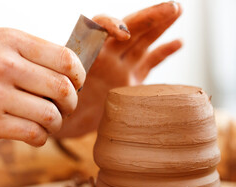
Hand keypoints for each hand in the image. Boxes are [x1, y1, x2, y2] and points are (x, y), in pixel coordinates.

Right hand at [0, 28, 84, 145]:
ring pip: (51, 115)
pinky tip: (36, 133)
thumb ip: (31, 53)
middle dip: (72, 103)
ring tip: (51, 122)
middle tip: (66, 106)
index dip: (79, 75)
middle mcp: (5, 65)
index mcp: (12, 41)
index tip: (77, 83)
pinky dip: (42, 137)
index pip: (66, 59)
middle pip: (63, 89)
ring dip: (58, 123)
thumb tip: (70, 72)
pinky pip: (33, 134)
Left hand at [56, 1, 181, 137]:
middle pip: (131, 31)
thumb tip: (65, 74)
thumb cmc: (58, 110)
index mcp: (88, 58)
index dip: (111, 26)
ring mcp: (121, 69)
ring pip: (144, 42)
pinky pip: (149, 63)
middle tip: (173, 7)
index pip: (99, 30)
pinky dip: (163, 53)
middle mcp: (107, 59)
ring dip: (160, 26)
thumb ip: (64, 82)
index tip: (121, 34)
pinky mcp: (131, 82)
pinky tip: (178, 42)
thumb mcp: (56, 93)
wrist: (67, 125)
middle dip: (151, 17)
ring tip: (177, 11)